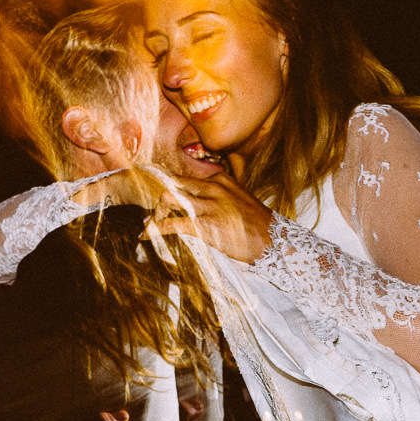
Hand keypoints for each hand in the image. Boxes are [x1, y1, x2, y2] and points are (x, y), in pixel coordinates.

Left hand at [146, 172, 274, 262]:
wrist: (274, 242)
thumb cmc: (257, 225)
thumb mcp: (239, 200)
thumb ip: (221, 195)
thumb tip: (202, 201)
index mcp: (220, 180)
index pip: (186, 178)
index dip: (170, 187)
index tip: (160, 196)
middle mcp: (212, 188)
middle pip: (173, 184)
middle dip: (159, 197)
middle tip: (153, 210)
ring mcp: (208, 206)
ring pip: (168, 199)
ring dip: (155, 212)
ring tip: (150, 222)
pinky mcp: (204, 225)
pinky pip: (171, 224)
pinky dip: (154, 229)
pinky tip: (145, 235)